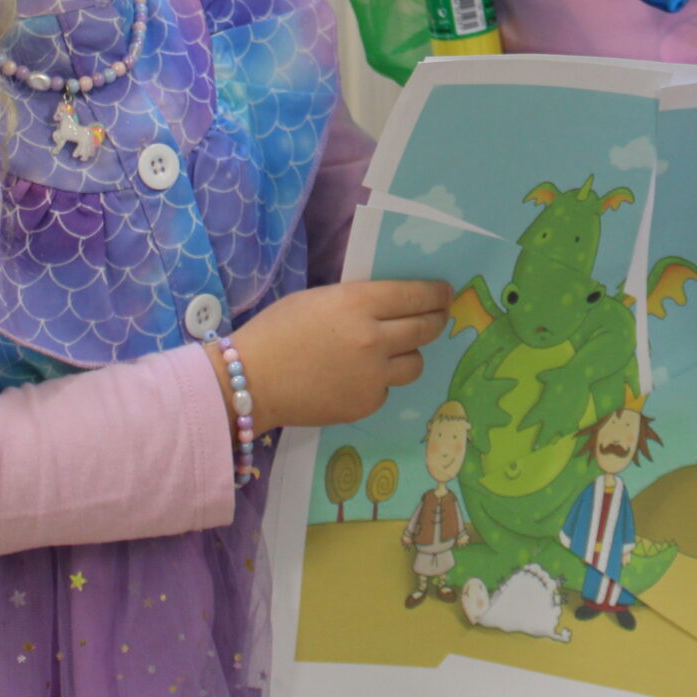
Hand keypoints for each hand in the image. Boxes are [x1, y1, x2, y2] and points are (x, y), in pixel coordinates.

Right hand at [223, 278, 452, 433]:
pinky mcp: (366, 404)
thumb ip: (358, 301)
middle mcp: (374, 339)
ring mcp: (373, 376)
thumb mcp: (319, 299)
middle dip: (436, 319)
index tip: (446, 293)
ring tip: (393, 351)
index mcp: (359, 304)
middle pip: (426, 328)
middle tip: (437, 316)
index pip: (417, 296)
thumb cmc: (277, 331)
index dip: (437, 294)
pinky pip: (388, 388)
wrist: (250, 382)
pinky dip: (380, 381)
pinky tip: (357, 377)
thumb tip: (392, 303)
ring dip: (409, 354)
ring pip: (415, 363)